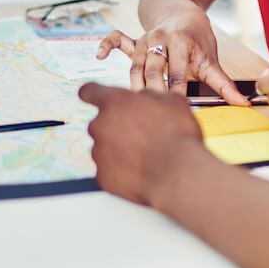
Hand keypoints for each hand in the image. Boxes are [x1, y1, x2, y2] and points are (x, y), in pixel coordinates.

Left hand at [79, 82, 205, 207]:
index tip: (90, 96)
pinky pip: (109, 169)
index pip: (90, 91)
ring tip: (145, 154)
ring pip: (104, 146)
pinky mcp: (102, 176)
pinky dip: (121, 169)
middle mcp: (100, 125)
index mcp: (115, 102)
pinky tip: (141, 169)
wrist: (178, 173)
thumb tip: (142, 99)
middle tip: (141, 133)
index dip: (92, 93)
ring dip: (119, 147)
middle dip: (117, 126)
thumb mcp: (171, 101)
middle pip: (101, 122)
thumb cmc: (177, 136)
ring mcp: (99, 152)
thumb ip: (149, 96)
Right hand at [95, 11, 248, 104]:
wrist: (184, 13)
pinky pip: (117, 38)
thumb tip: (244, 104)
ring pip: (136, 63)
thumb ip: (224, 84)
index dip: (177, 91)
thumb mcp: (211, 60)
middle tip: (152, 111)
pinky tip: (99, 55)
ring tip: (134, 105)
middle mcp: (161, 37)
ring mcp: (146, 38)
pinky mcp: (134, 40)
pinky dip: (107, 44)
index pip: (178, 72)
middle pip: (154, 68)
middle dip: (153, 90)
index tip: (177, 109)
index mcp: (182, 42)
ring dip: (134, 84)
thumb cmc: (198, 41)